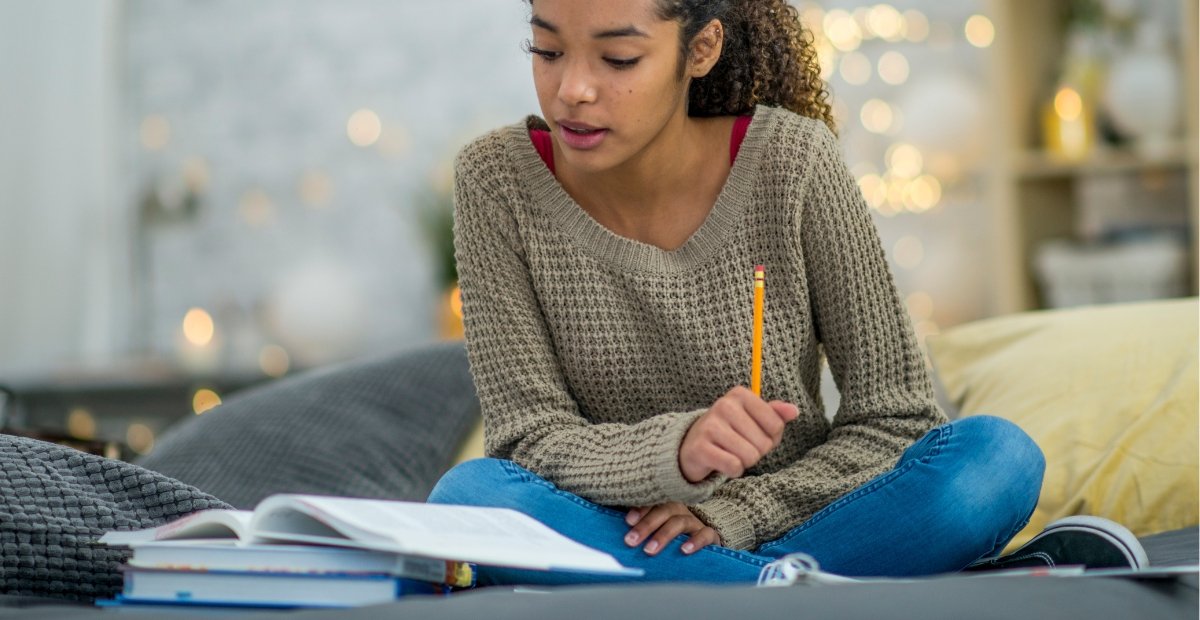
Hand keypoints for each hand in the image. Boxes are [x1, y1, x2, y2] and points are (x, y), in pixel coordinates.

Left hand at [624, 502, 718, 555]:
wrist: (703, 544)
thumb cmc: (672, 538)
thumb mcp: (656, 531)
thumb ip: (640, 531)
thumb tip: (619, 537)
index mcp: (665, 506)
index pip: (653, 502)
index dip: (640, 510)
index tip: (627, 521)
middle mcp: (680, 511)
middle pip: (663, 511)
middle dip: (646, 525)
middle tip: (631, 540)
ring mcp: (695, 522)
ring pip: (679, 522)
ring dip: (663, 535)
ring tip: (649, 550)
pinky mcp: (710, 535)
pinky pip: (705, 534)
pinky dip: (695, 541)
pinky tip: (684, 550)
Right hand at [679, 386, 798, 481]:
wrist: (692, 446)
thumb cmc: (731, 432)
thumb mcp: (754, 419)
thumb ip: (776, 414)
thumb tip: (794, 411)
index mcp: (740, 395)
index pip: (776, 425)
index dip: (770, 437)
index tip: (754, 434)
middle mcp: (724, 405)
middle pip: (764, 443)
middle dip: (756, 451)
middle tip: (739, 446)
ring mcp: (710, 426)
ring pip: (750, 456)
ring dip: (744, 462)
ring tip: (730, 453)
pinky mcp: (700, 447)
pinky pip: (734, 466)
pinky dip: (733, 471)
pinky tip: (722, 462)